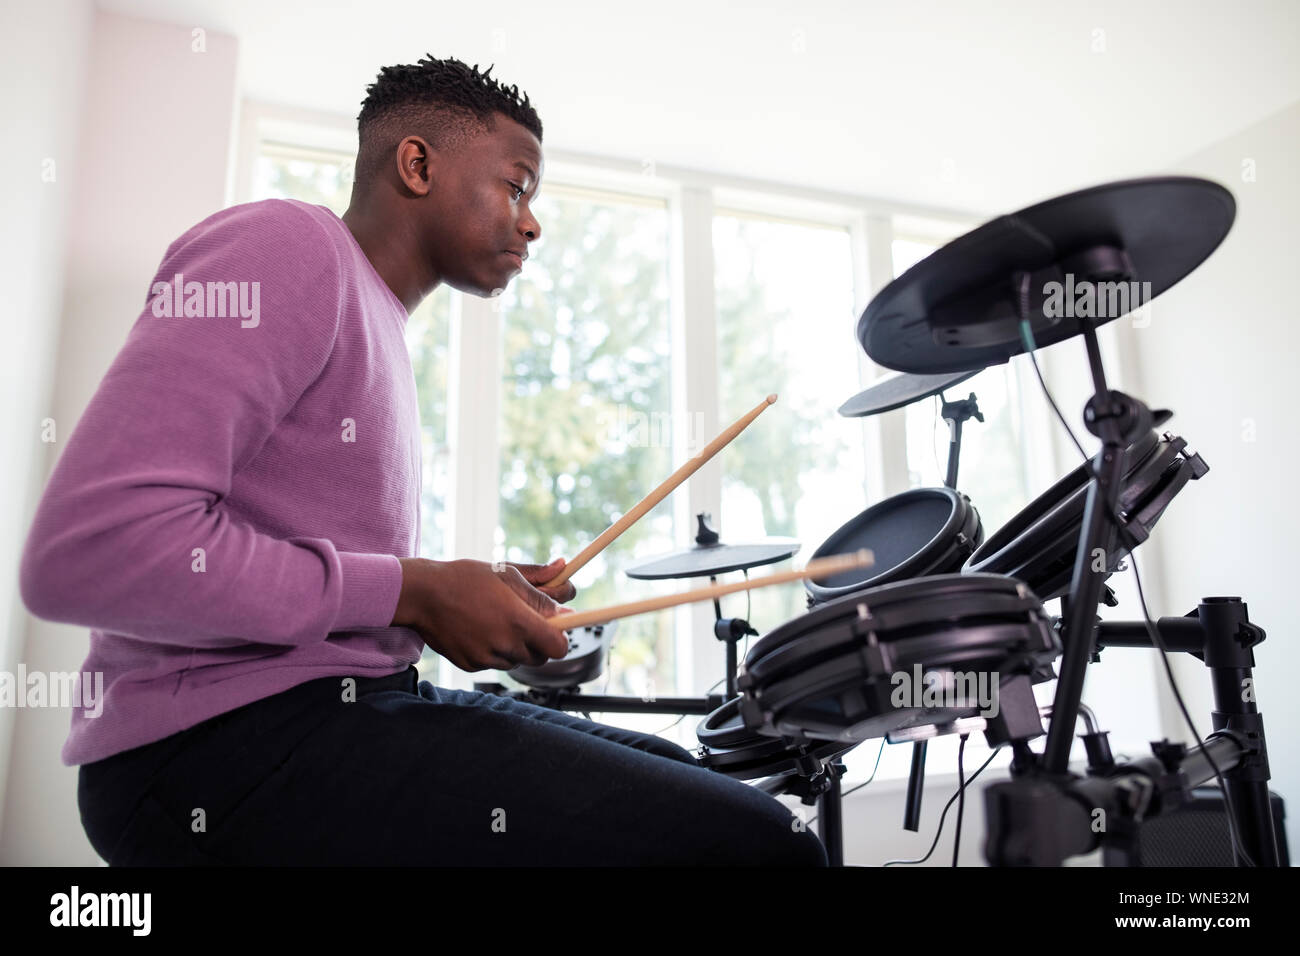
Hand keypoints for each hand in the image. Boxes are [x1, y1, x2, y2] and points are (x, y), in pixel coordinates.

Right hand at [391, 558, 575, 671]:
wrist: (423, 595)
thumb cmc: (466, 578)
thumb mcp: (506, 574)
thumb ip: (540, 588)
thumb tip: (566, 586)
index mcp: (519, 622)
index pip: (559, 647)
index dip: (560, 638)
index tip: (555, 626)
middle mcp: (504, 645)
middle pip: (540, 657)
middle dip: (539, 642)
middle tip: (524, 620)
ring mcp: (486, 658)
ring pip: (516, 661)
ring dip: (515, 646)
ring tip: (496, 620)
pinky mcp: (471, 665)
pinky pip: (494, 663)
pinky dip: (493, 651)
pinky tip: (479, 629)